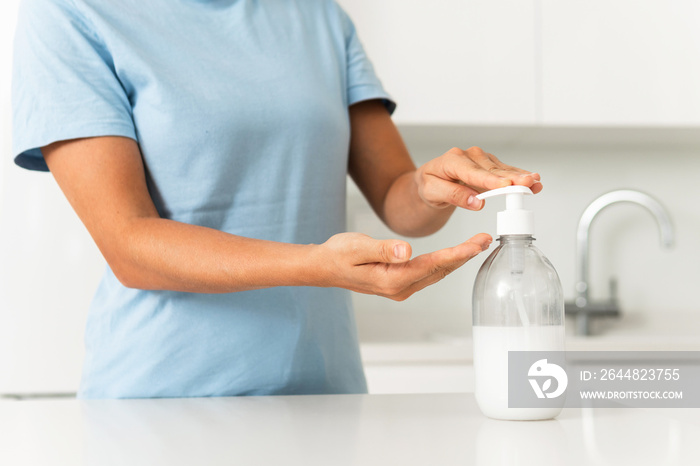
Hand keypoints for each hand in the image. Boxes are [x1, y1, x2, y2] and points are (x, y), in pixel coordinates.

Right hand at [317, 232, 491, 300]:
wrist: (324, 266)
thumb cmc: (338, 254)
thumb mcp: (357, 247)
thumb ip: (383, 249)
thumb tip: (406, 251)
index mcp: (392, 279)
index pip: (432, 265)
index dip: (457, 254)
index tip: (477, 244)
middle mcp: (400, 288)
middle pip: (440, 271)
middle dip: (465, 256)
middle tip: (487, 239)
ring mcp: (401, 288)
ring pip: (436, 273)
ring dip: (458, 259)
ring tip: (478, 244)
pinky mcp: (400, 283)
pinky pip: (429, 273)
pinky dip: (445, 262)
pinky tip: (456, 254)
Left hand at [414, 146, 542, 210]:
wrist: (431, 180)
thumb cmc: (430, 185)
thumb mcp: (432, 192)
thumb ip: (454, 196)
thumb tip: (477, 202)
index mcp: (451, 161)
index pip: (473, 172)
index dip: (490, 180)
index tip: (505, 186)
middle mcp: (469, 156)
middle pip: (492, 170)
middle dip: (512, 177)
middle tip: (528, 183)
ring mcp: (481, 159)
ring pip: (502, 170)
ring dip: (520, 177)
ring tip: (535, 182)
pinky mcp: (489, 165)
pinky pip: (505, 172)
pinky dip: (519, 176)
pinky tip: (533, 180)